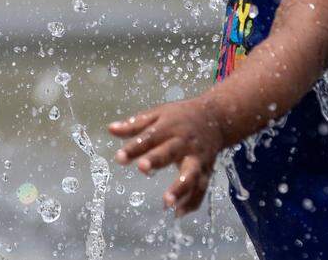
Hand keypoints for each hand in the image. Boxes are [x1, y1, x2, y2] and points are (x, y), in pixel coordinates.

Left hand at [108, 96, 224, 216]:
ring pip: (191, 173)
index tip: (119, 158)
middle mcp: (185, 143)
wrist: (217, 117)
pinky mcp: (207, 169)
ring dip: (181, 188)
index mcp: (170, 127)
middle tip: (143, 168)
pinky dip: (193, 201)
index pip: (149, 137)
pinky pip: (202, 188)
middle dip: (158, 159)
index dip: (135, 148)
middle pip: (171, 152)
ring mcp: (197, 157)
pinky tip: (179, 213)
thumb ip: (135, 124)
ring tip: (167, 202)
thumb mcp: (159, 114)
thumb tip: (111, 129)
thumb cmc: (182, 117)